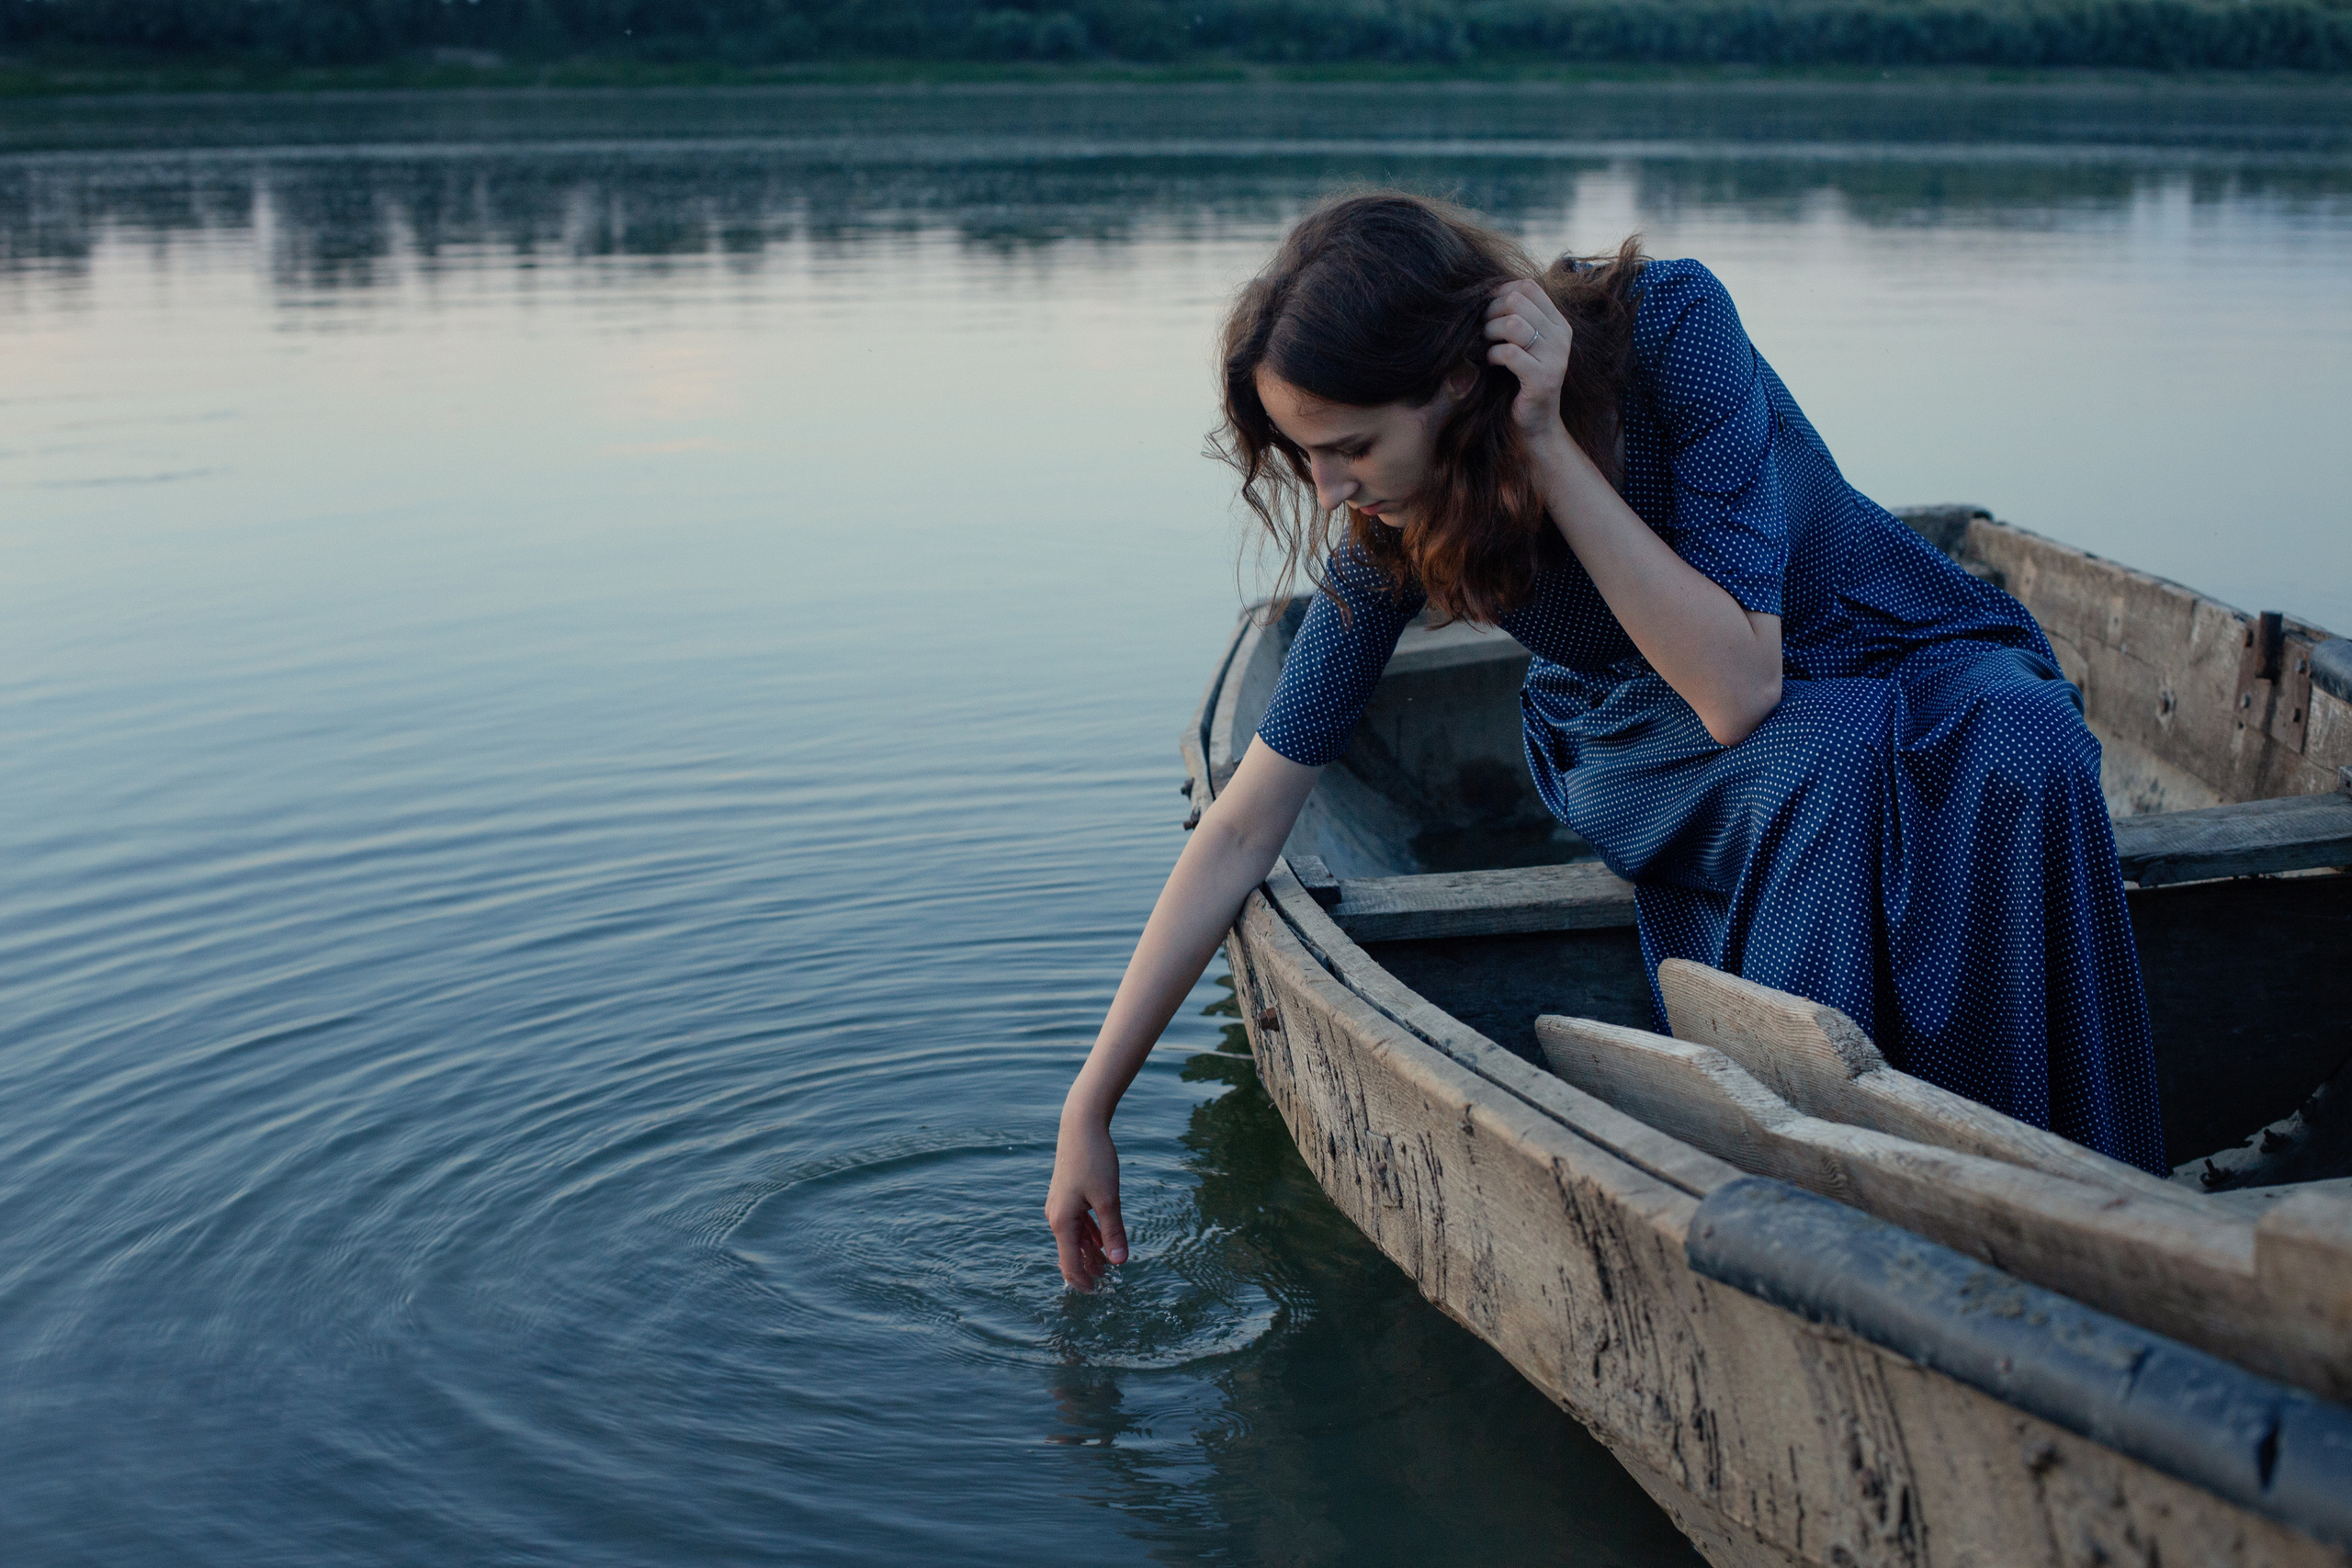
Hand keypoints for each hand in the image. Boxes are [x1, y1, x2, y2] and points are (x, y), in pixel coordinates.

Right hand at [1046, 1111, 1127, 1290]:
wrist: (1081, 1126)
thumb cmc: (1094, 1160)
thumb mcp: (1109, 1199)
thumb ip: (1113, 1232)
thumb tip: (1119, 1262)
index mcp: (1062, 1222)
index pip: (1069, 1264)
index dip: (1082, 1281)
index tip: (1097, 1294)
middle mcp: (1056, 1216)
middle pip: (1071, 1252)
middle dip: (1087, 1269)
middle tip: (1105, 1285)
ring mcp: (1060, 1205)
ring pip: (1075, 1237)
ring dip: (1090, 1252)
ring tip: (1106, 1266)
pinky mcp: (1067, 1194)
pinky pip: (1077, 1223)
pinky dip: (1089, 1234)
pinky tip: (1101, 1240)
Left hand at [1484, 279, 1573, 449]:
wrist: (1538, 425)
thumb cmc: (1522, 381)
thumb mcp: (1525, 345)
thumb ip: (1517, 319)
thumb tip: (1486, 293)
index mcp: (1558, 323)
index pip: (1529, 286)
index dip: (1500, 291)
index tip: (1486, 307)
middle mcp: (1561, 336)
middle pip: (1518, 301)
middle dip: (1491, 311)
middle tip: (1482, 329)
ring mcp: (1555, 357)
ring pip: (1513, 324)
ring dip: (1490, 332)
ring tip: (1486, 345)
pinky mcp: (1543, 378)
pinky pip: (1509, 352)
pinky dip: (1492, 355)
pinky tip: (1490, 363)